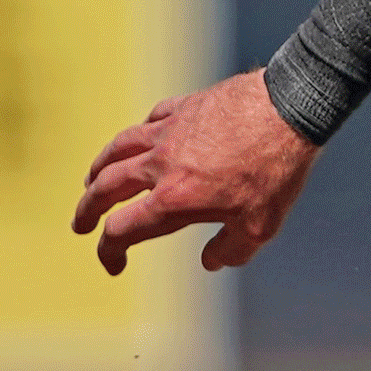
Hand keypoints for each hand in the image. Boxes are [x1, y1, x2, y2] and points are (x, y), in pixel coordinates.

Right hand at [71, 70, 319, 275]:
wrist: (291, 108)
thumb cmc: (277, 168)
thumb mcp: (261, 225)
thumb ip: (231, 251)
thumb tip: (210, 261)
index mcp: (174, 199)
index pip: (123, 230)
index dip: (110, 253)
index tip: (114, 264)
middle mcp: (161, 164)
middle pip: (106, 188)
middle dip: (87, 210)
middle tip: (79, 224)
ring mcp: (170, 131)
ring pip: (118, 148)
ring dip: (99, 168)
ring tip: (91, 179)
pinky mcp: (185, 106)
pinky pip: (150, 120)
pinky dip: (137, 134)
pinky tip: (138, 139)